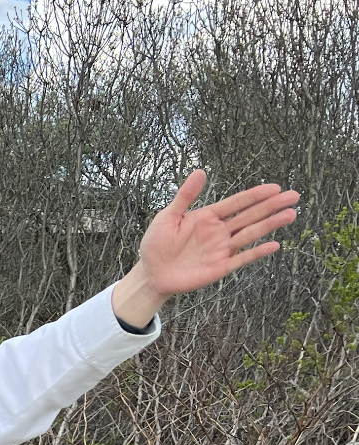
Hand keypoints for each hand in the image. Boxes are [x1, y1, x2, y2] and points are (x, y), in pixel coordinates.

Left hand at [113, 170, 298, 325]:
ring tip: (290, 214)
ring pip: (250, 234)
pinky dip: (257, 253)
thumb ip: (185, 196)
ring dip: (270, 225)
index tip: (275, 187)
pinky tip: (274, 245)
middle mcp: (218, 232)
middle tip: (293, 196)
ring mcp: (221, 249)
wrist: (150, 273)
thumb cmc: (156, 244)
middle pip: (249, 216)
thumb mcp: (167, 217)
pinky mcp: (219, 267)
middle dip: (271, 206)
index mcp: (207, 217)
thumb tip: (200, 171)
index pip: (236, 203)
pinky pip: (242, 259)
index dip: (255, 195)